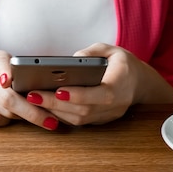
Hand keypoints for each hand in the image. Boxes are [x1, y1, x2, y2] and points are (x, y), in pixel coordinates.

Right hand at [0, 50, 59, 129]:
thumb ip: (20, 71)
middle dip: (32, 112)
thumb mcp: (2, 61)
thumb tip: (48, 89)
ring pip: (4, 112)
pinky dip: (9, 120)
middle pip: (7, 98)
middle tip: (52, 121)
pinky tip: (17, 117)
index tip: (8, 81)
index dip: (4, 72)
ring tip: (45, 119)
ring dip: (26, 116)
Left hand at [24, 43, 172, 124]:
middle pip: (84, 110)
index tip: (58, 90)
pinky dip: (61, 115)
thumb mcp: (111, 50)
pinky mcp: (100, 121)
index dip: (79, 95)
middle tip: (33, 95)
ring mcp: (108, 116)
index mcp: (121, 85)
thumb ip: (92, 52)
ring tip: (34, 99)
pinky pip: (79, 122)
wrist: (140, 83)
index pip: (101, 95)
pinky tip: (44, 105)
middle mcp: (116, 105)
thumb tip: (72, 60)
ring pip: (79, 119)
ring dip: (55, 111)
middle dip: (56, 104)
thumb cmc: (123, 64)